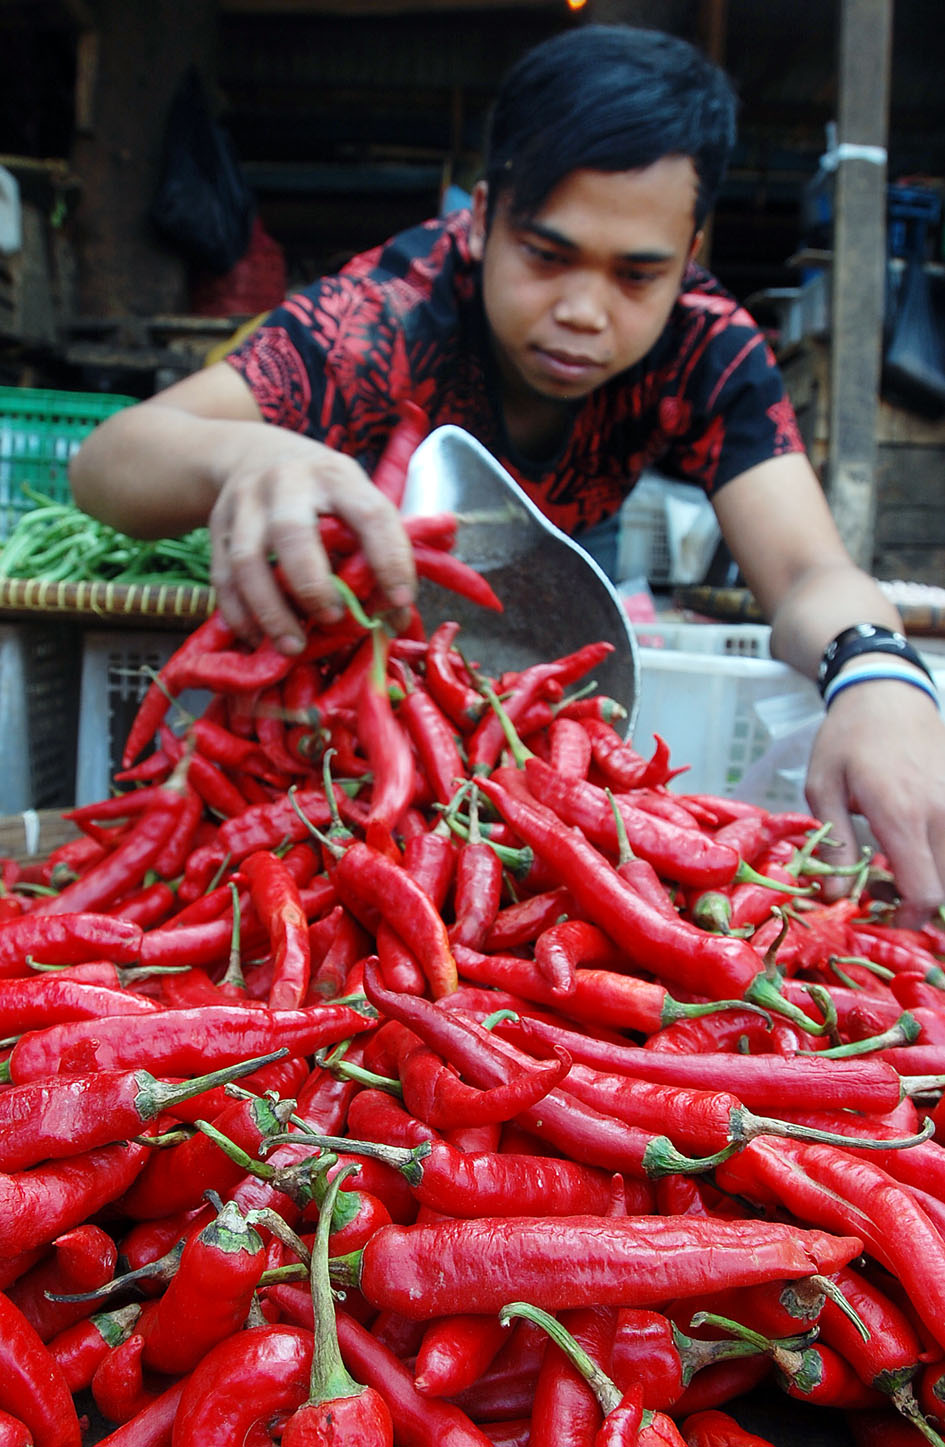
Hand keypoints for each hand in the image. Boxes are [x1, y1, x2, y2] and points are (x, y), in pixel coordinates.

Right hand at [208, 432, 416, 651]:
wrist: (253, 453)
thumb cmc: (320, 492)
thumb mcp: (354, 499)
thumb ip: (378, 551)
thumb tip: (394, 619)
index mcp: (337, 477)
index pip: (370, 515)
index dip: (389, 560)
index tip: (400, 601)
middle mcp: (289, 483)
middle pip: (292, 533)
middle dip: (313, 585)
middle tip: (332, 620)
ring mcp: (246, 502)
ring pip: (248, 559)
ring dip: (270, 610)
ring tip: (293, 646)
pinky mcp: (217, 524)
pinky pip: (222, 576)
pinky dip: (239, 613)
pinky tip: (257, 638)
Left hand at [804, 679, 944, 926]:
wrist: (887, 692)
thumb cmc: (847, 739)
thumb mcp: (823, 788)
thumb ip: (832, 846)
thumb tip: (833, 899)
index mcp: (901, 814)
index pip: (926, 890)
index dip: (909, 917)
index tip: (885, 917)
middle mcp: (942, 812)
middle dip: (920, 902)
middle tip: (884, 889)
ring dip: (935, 878)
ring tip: (898, 865)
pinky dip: (942, 853)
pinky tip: (916, 843)